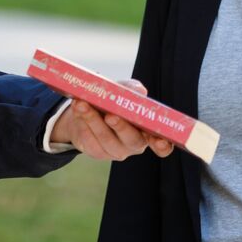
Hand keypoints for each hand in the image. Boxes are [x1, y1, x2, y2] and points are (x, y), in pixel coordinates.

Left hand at [53, 80, 173, 160]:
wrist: (87, 108)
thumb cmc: (114, 100)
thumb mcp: (123, 90)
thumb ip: (131, 90)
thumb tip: (139, 91)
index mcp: (148, 131)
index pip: (162, 145)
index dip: (163, 145)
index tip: (161, 139)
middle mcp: (134, 144)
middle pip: (132, 141)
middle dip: (121, 127)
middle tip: (110, 115)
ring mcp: (115, 150)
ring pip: (106, 140)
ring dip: (93, 120)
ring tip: (82, 104)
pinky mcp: (97, 152)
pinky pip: (90, 141)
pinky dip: (82, 123)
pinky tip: (78, 110)